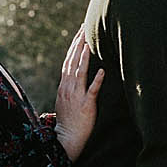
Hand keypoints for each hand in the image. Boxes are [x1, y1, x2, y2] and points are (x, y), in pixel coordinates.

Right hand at [53, 30, 103, 161]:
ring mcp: (76, 96)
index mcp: (64, 86)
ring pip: (79, 72)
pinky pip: (92, 91)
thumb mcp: (65, 100)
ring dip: (84, 57)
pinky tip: (102, 71)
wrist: (66, 138)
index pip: (68, 61)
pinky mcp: (86, 105)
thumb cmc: (68, 121)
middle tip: (84, 29)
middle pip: (72, 62)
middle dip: (78, 44)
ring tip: (89, 43)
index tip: (79, 33)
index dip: (74, 47)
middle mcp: (68, 88)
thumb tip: (74, 74)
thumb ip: (69, 86)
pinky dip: (96, 80)